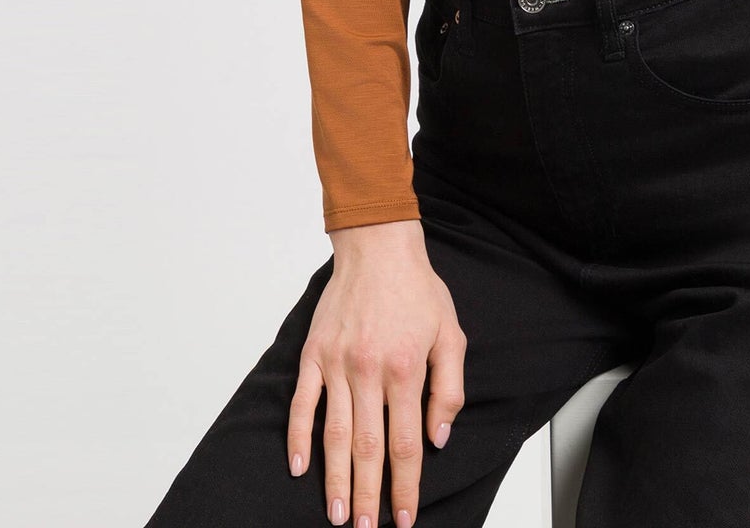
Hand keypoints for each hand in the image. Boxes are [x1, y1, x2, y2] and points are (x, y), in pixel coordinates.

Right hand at [286, 219, 466, 527]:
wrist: (379, 247)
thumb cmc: (417, 289)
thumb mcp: (451, 334)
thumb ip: (448, 389)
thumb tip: (438, 437)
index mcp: (406, 370)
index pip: (406, 444)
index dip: (406, 485)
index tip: (403, 518)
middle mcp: (369, 371)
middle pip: (367, 448)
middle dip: (367, 495)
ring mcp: (337, 364)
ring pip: (334, 434)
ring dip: (334, 479)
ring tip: (336, 514)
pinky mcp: (314, 354)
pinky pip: (302, 403)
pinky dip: (298, 437)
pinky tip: (299, 467)